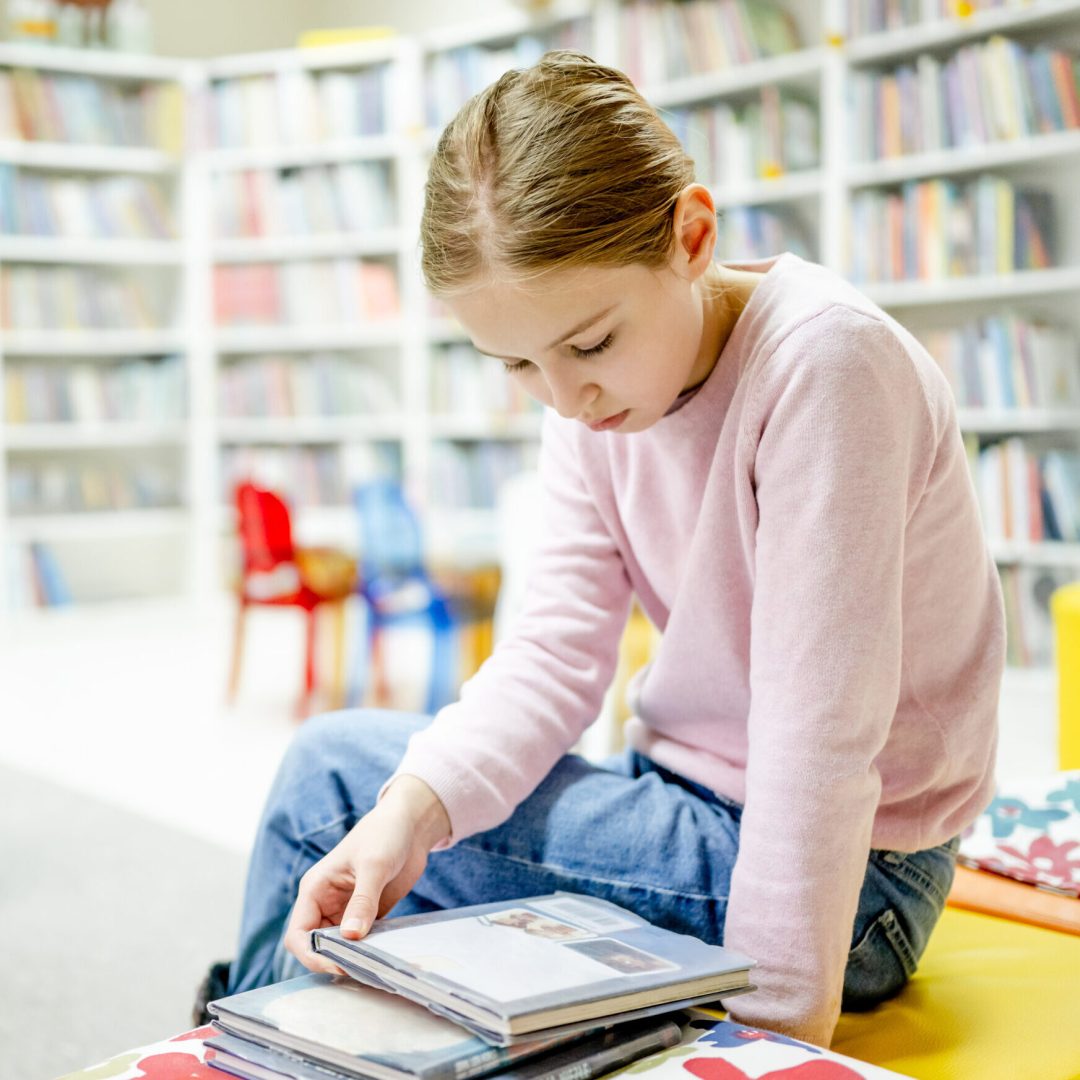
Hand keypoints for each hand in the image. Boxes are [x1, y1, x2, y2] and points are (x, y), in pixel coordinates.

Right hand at [282, 774, 450, 974]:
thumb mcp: (374, 865)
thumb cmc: (385, 834)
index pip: (298, 934)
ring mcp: (346, 910)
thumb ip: (363, 901)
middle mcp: (326, 903)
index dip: (311, 954)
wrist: (411, 824)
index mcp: (315, 889)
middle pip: (316, 946)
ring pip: (338, 947)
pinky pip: (361, 941)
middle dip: (331, 961)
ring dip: (351, 959)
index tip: (337, 965)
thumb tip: (351, 937)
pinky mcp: (367, 914)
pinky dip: (368, 951)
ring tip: (372, 967)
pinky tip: (383, 956)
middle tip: (359, 969)